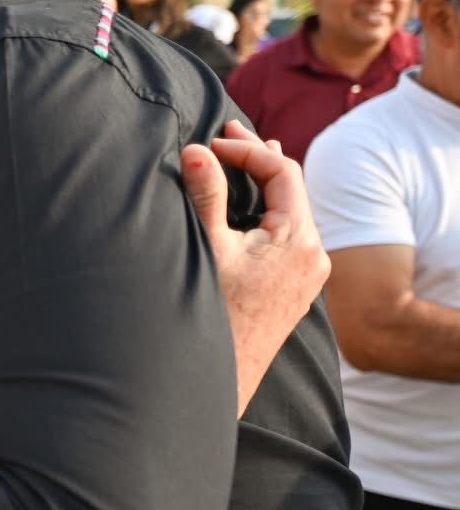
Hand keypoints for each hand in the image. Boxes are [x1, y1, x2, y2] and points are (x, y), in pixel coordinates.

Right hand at [182, 120, 330, 413]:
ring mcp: (307, 272)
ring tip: (238, 157)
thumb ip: (205, 196)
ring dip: (262, 181)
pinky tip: (247, 203)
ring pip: (290, 208)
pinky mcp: (294, 286)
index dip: (247, 149)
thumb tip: (196, 151)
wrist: (226, 376)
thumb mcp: (209, 249)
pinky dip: (266, 207)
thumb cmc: (217, 315)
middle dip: (257, 157)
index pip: (282, 171)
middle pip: (292, 187)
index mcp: (299, 240)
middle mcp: (313, 254)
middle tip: (227, 132)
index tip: (211, 143)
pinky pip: (287, 231)